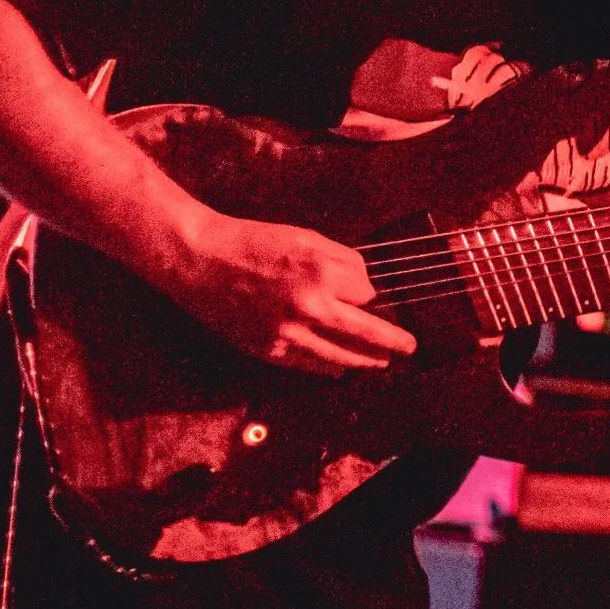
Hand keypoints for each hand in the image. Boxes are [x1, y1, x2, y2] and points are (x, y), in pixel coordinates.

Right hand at [166, 211, 415, 375]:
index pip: (366, 293)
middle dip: (393, 341)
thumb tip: (366, 287)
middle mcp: (309, 306)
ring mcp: (288, 332)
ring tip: (381, 364)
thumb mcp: (305, 237)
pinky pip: (305, 364)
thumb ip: (341, 261)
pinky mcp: (267, 348)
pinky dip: (326, 369)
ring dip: (364, 361)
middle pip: (366, 331)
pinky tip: (339, 371)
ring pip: (339, 355)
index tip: (362, 291)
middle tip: (410, 348)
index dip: (366, 292)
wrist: (199, 259)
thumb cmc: (253, 242)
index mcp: (321, 272)